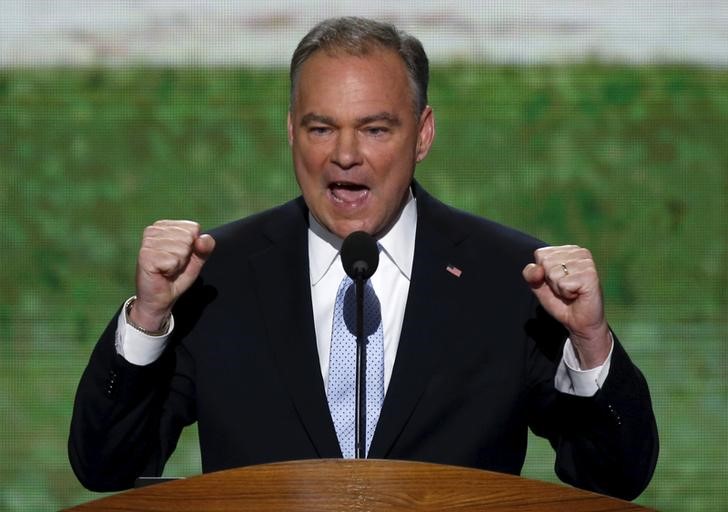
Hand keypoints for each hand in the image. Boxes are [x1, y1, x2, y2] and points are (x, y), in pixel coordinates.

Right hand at [130, 220, 215, 330]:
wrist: (160, 298)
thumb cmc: (176, 276)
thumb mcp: (196, 259)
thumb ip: (205, 246)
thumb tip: (202, 239)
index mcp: (165, 226)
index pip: (194, 228)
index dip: (193, 247)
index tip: (180, 257)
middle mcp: (154, 230)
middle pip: (188, 237)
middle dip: (186, 255)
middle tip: (173, 265)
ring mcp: (148, 242)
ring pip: (181, 249)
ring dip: (178, 264)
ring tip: (167, 269)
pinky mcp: (145, 255)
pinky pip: (173, 260)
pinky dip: (172, 270)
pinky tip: (162, 273)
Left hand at [522, 245, 610, 368]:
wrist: (579, 322)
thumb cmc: (560, 301)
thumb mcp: (539, 286)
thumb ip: (531, 273)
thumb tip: (537, 269)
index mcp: (567, 250)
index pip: (540, 254)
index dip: (542, 273)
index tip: (556, 282)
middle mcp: (579, 252)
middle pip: (546, 262)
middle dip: (550, 281)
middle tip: (564, 289)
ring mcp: (586, 262)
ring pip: (554, 272)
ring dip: (558, 288)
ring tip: (571, 292)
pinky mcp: (590, 275)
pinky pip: (564, 283)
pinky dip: (566, 293)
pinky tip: (577, 295)